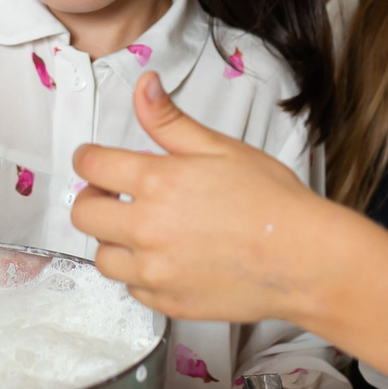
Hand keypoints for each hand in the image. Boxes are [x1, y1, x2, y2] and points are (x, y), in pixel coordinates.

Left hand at [71, 73, 339, 326]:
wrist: (304, 259)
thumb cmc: (272, 202)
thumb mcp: (220, 147)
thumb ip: (170, 120)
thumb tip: (144, 86)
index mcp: (156, 183)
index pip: (90, 166)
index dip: (89, 158)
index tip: (96, 161)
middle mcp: (146, 229)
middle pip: (83, 214)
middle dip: (94, 199)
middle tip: (115, 196)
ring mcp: (154, 271)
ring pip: (102, 257)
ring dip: (113, 240)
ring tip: (140, 230)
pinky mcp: (166, 302)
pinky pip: (131, 288)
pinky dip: (139, 273)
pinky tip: (164, 258)